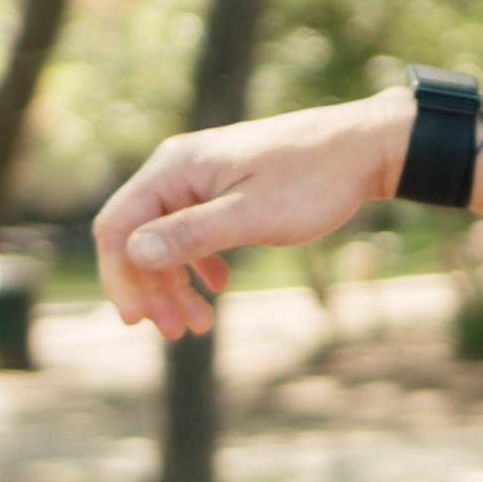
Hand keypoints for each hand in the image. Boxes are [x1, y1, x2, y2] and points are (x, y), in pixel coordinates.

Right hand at [93, 90, 411, 340]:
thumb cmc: (314, 180)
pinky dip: (200, 263)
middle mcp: (179, 168)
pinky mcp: (225, 187)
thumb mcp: (254, 215)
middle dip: (153, 289)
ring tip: (198, 324)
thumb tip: (135, 253)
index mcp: (175, 168)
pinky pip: (195, 230)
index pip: (117, 227)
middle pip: (138, 236)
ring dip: (176, 283)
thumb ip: (194, 234)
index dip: (121, 277)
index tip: (138, 321)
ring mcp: (202, 177)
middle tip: (177, 333)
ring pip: (167, 237)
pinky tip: (220, 286)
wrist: (365, 148)